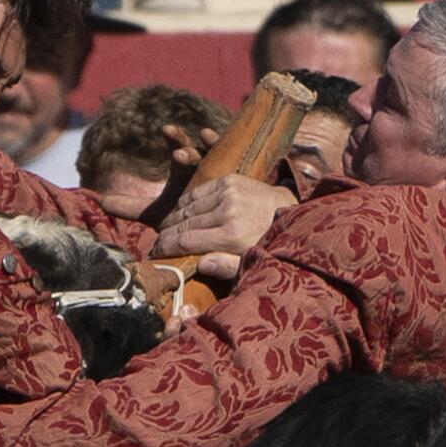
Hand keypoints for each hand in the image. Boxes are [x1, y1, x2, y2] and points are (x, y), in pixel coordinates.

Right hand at [152, 173, 295, 263]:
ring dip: (172, 220)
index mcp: (232, 235)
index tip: (154, 254)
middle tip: (155, 245)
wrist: (291, 211)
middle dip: (165, 236)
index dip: (165, 248)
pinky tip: (180, 214)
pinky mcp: (229, 180)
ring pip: (187, 207)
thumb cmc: (268, 242)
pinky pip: (197, 193)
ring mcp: (228, 192)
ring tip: (165, 231)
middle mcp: (228, 211)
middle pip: (183, 224)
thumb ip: (226, 267)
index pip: (186, 241)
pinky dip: (185, 204)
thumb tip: (200, 265)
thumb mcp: (252, 262)